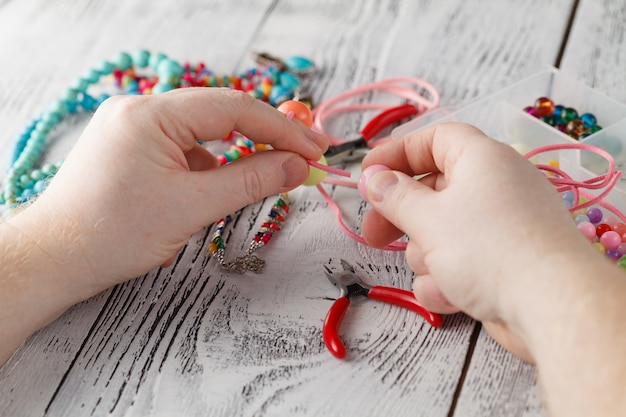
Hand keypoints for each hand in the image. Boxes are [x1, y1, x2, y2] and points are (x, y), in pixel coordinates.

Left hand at [10, 87, 326, 295]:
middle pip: (220, 116)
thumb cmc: (112, 233)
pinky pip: (183, 151)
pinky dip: (207, 170)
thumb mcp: (192, 206)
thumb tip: (298, 166)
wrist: (54, 260)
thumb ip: (251, 181)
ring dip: (234, 159)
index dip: (282, 129)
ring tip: (260, 183)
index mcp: (152, 113)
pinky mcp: (132, 149)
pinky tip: (206, 196)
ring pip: (203, 136)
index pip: (234, 108)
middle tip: (305, 158)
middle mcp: (141, 110)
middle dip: (265, 138)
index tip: (316, 149)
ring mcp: (134, 128)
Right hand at [359, 122, 598, 360]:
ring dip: (427, 255)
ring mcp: (500, 228)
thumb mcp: (429, 218)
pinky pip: (461, 262)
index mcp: (482, 160)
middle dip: (401, 216)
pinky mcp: (503, 263)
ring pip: (442, 232)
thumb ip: (394, 196)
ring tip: (436, 271)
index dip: (397, 153)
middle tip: (373, 236)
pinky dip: (447, 279)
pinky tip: (449, 295)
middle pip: (432, 190)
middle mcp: (494, 188)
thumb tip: (373, 179)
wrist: (550, 308)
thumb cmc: (489, 249)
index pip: (434, 139)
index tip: (368, 175)